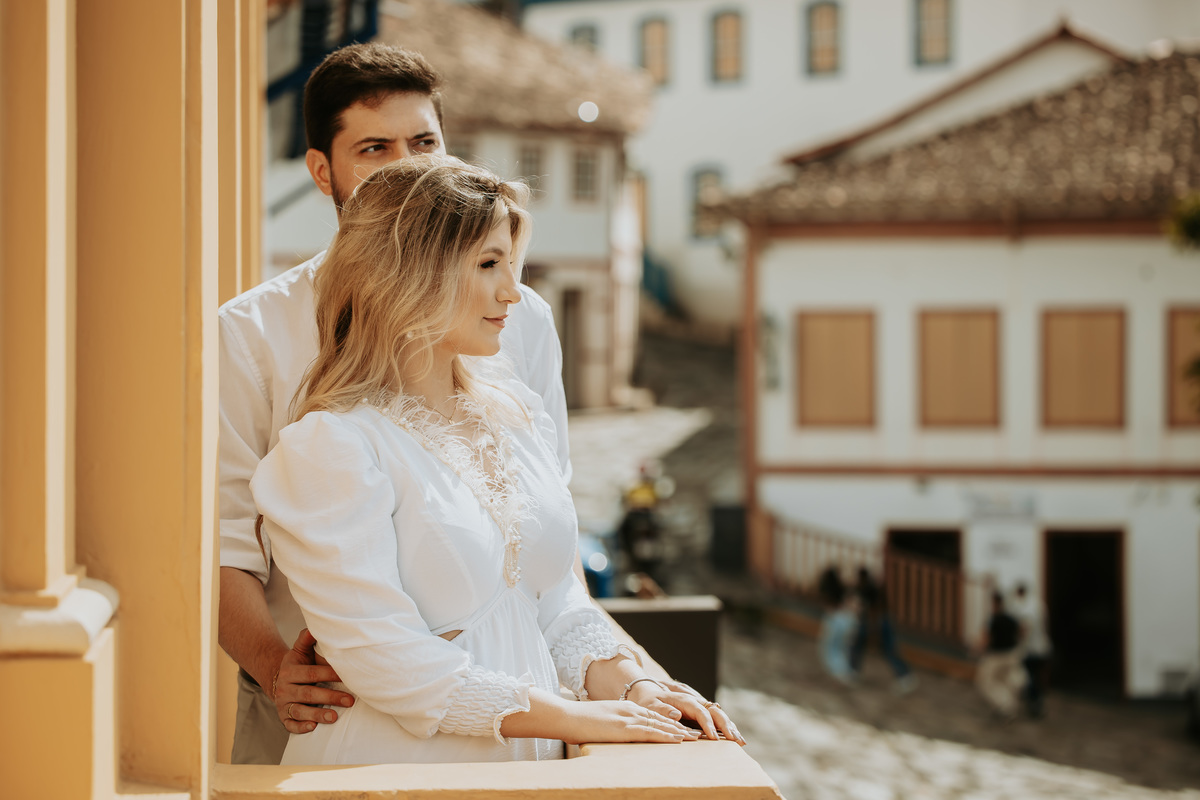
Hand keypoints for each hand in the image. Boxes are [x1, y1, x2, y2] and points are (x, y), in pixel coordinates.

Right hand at [274, 628, 354, 733]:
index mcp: (290, 671)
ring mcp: (284, 704)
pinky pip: (290, 725)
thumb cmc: (298, 664)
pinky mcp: (283, 717)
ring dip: (317, 715)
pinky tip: (312, 727)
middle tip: (350, 701)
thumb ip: (307, 639)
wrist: (278, 679)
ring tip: (334, 717)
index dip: (329, 674)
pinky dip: (300, 727)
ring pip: (300, 711)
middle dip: (330, 697)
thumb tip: (315, 626)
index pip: (311, 673)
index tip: (347, 676)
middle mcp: (285, 688)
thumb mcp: (300, 650)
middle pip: (308, 693)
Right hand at [559, 699, 699, 744]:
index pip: (652, 715)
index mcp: (624, 708)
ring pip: (660, 725)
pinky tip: (677, 740)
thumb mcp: (600, 720)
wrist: (566, 716)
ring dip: (678, 732)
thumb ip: (612, 724)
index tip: (683, 728)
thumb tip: (615, 732)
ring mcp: (627, 718)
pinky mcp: (624, 728)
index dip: (669, 722)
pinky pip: (650, 732)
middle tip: (697, 733)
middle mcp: (630, 710)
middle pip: (661, 719)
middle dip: (679, 727)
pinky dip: (666, 735)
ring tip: (694, 738)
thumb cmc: (578, 721)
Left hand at [626, 680, 744, 745]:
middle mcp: (695, 702)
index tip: (713, 738)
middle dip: (726, 725)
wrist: (648, 693)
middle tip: (736, 741)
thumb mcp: (651, 705)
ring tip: (741, 742)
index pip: (700, 711)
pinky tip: (734, 738)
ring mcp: (699, 707)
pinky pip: (716, 720)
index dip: (708, 724)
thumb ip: (663, 710)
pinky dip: (726, 728)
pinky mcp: (700, 713)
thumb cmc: (648, 701)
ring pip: (719, 715)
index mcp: (684, 699)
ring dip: (730, 727)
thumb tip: (677, 715)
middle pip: (715, 711)